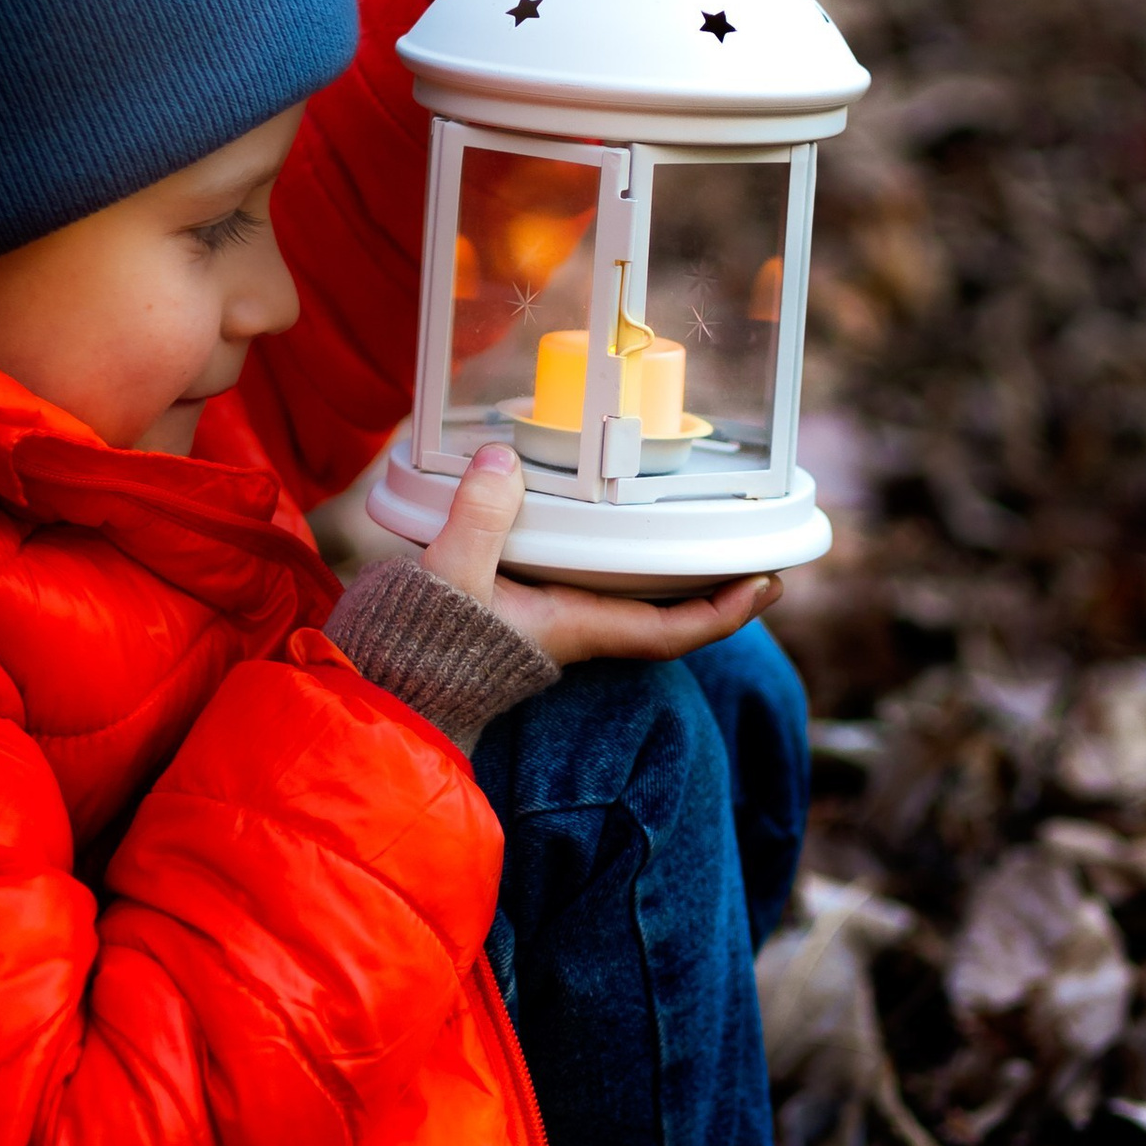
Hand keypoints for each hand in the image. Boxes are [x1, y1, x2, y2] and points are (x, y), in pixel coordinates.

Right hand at [422, 444, 780, 668]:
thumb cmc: (418, 647)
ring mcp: (547, 614)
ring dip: (664, 565)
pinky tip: (607, 519)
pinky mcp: (518, 599)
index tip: (769, 584)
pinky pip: (584, 574)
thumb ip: (478, 520)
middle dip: (710, 583)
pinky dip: (609, 550)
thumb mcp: (449, 577)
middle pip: (662, 609)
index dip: (725, 612)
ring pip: (625, 592)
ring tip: (697, 523)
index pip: (670, 630)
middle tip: (752, 545)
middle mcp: (573, 625)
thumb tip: (502, 461)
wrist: (376, 683)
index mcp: (575, 627)